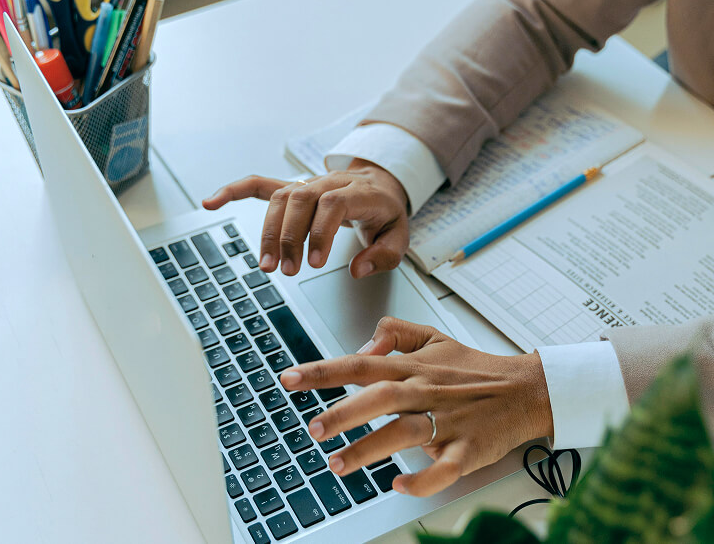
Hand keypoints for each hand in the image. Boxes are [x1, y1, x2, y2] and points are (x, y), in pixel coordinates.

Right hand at [202, 159, 408, 277]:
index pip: (333, 203)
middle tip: (288, 271)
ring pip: (280, 199)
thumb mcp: (400, 235)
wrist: (380, 182)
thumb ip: (384, 255)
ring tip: (267, 264)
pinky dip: (233, 191)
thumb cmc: (385, 212)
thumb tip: (357, 269)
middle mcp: (330, 182)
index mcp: (359, 192)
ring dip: (268, 232)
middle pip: (301, 200)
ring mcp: (308, 183)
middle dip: (290, 237)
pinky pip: (259, 184)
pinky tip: (212, 202)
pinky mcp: (292, 188)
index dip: (320, 231)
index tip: (314, 262)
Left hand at [280, 317, 552, 496]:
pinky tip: (397, 484)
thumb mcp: (435, 337)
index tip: (290, 379)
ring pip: (404, 433)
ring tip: (338, 464)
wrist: (526, 390)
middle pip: (380, 398)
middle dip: (344, 413)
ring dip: (369, 449)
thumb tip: (363, 346)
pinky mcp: (467, 449)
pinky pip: (441, 468)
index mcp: (414, 367)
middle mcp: (426, 391)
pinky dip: (420, 479)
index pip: (360, 365)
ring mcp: (447, 421)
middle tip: (314, 428)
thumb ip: (395, 332)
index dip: (324, 371)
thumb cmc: (476, 368)